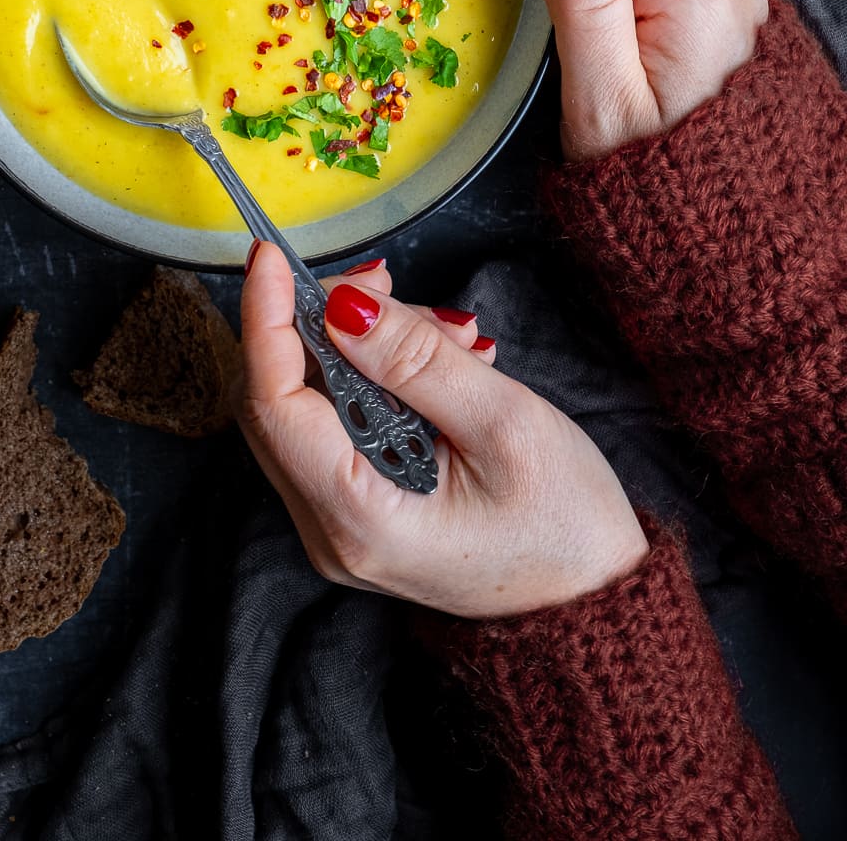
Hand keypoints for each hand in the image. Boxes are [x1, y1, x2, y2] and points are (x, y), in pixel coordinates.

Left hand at [236, 249, 647, 619]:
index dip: (267, 318)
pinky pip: (340, 427)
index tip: (273, 257)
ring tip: (451, 335)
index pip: (273, 402)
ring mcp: (340, 528)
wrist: (598, 607)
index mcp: (357, 520)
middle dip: (325, 325)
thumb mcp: (504, 424)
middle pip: (281, 399)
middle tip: (385, 283)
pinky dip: (376, 379)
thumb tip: (345, 305)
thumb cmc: (567, 528)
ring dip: (363, 349)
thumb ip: (417, 361)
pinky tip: (439, 361)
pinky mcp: (361, 514)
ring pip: (312, 406)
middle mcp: (330, 532)